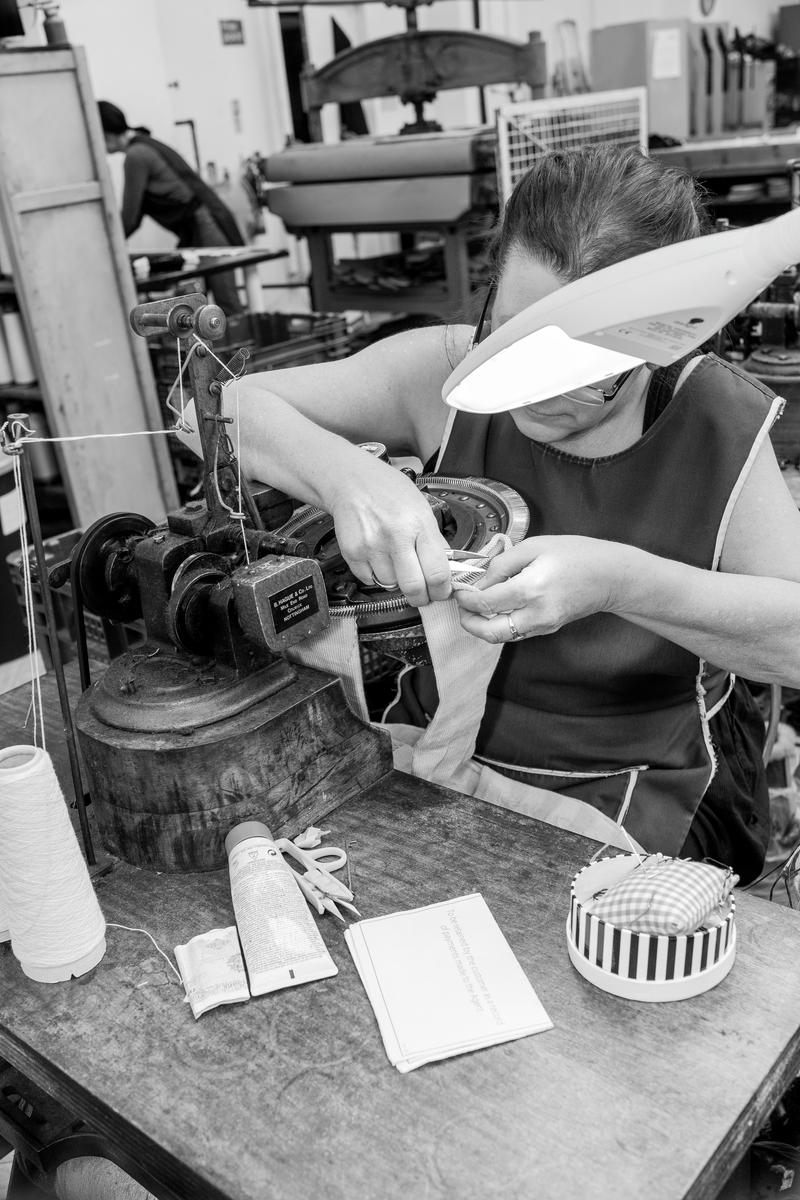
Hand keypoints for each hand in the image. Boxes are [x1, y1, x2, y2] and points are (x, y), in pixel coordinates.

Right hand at [329, 458, 451, 606]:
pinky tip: (378, 557)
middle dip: (421, 597)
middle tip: (423, 594)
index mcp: (419, 524)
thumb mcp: (421, 508)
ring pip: (390, 585)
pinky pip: (369, 580)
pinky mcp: (352, 553)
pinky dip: (376, 575)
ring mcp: (371, 546)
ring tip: (395, 562)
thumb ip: (433, 540)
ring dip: (396, 581)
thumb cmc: (389, 491)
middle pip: (413, 587)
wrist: (352, 481)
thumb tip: (446, 569)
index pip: (437, 572)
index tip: (441, 592)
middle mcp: (395, 536)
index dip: (442, 590)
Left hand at [453, 535, 631, 642]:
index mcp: (530, 589)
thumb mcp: (535, 546)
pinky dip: (500, 624)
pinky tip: (497, 608)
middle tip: (462, 605)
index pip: (485, 602)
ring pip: (501, 637)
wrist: (611, 576)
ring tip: (476, 606)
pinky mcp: (547, 629)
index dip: (465, 597)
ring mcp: (542, 626)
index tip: (457, 588)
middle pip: (489, 632)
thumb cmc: (576, 555)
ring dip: (483, 625)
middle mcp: (535, 614)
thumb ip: (502, 563)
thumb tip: (480, 580)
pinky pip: (516, 633)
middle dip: (468, 621)